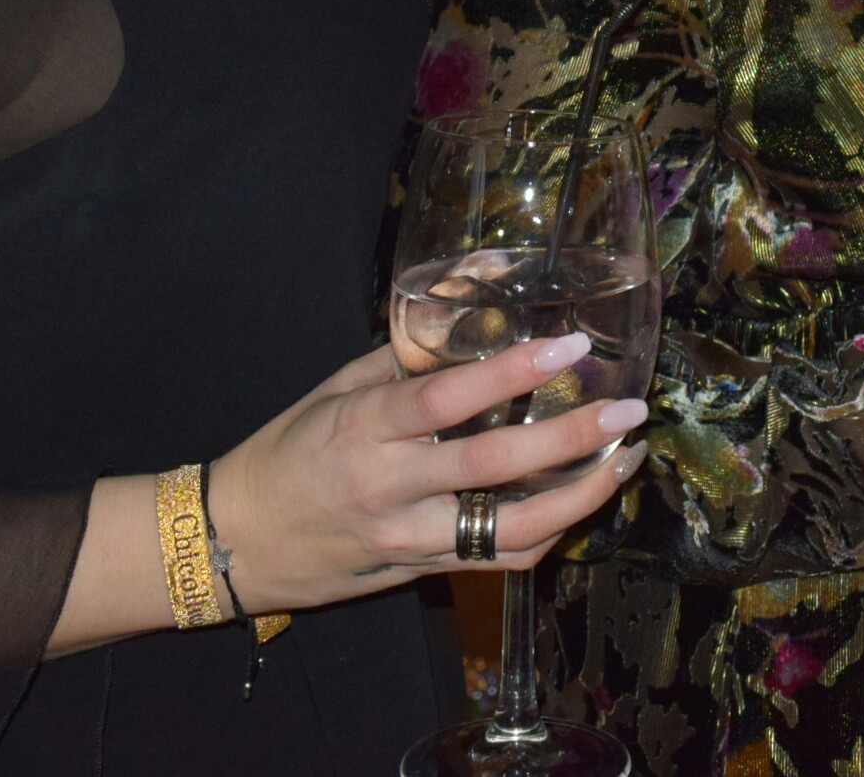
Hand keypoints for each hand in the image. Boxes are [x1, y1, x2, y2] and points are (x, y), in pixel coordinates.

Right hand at [207, 335, 648, 609]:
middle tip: (628, 411)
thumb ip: (412, 352)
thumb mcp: (339, 387)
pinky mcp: (420, 571)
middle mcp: (390, 487)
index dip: (512, 373)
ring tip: (626, 460)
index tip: (569, 348)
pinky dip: (548, 533)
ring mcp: (408, 538)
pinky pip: (497, 560)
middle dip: (572, 440)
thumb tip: (480, 293)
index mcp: (365, 428)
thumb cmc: (290, 449)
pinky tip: (582, 500)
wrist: (234, 541)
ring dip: (579, 498)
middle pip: (494, 468)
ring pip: (510, 531)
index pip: (447, 399)